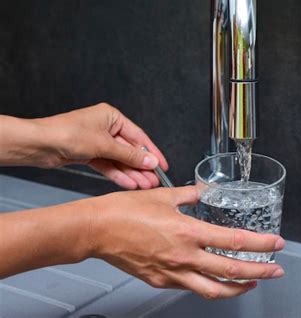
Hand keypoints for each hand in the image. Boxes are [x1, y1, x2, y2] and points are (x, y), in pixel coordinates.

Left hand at [38, 103, 167, 188]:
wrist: (39, 144)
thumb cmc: (66, 133)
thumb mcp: (105, 145)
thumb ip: (129, 155)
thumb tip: (149, 160)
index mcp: (111, 117)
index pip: (139, 136)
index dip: (152, 152)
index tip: (162, 165)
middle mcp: (105, 128)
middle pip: (130, 150)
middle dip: (141, 166)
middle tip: (154, 179)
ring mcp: (97, 142)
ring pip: (120, 160)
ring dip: (132, 173)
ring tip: (144, 185)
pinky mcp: (89, 154)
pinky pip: (109, 166)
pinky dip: (118, 174)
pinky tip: (129, 183)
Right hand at [88, 186, 285, 298]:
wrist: (96, 230)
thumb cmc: (125, 211)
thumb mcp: (164, 196)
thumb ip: (191, 194)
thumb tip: (204, 191)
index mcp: (188, 232)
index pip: (235, 241)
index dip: (260, 244)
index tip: (275, 244)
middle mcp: (184, 256)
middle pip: (231, 270)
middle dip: (260, 272)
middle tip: (276, 270)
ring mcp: (173, 273)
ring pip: (214, 290)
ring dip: (238, 287)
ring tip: (251, 283)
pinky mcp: (161, 281)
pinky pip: (191, 287)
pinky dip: (208, 285)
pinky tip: (213, 278)